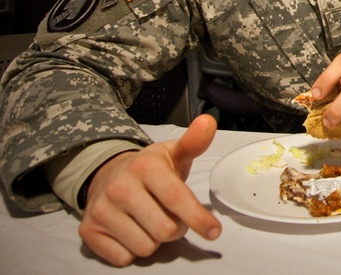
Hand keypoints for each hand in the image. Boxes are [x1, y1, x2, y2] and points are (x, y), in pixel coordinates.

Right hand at [78, 114, 221, 265]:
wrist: (107, 175)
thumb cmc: (148, 169)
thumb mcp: (173, 153)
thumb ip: (194, 142)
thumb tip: (208, 122)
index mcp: (144, 166)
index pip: (176, 198)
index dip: (198, 218)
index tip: (213, 232)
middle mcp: (120, 188)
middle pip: (165, 230)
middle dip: (176, 228)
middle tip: (171, 216)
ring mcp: (101, 210)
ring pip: (146, 247)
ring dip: (155, 240)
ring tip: (150, 221)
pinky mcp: (88, 231)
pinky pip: (123, 258)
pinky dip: (132, 250)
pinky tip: (131, 231)